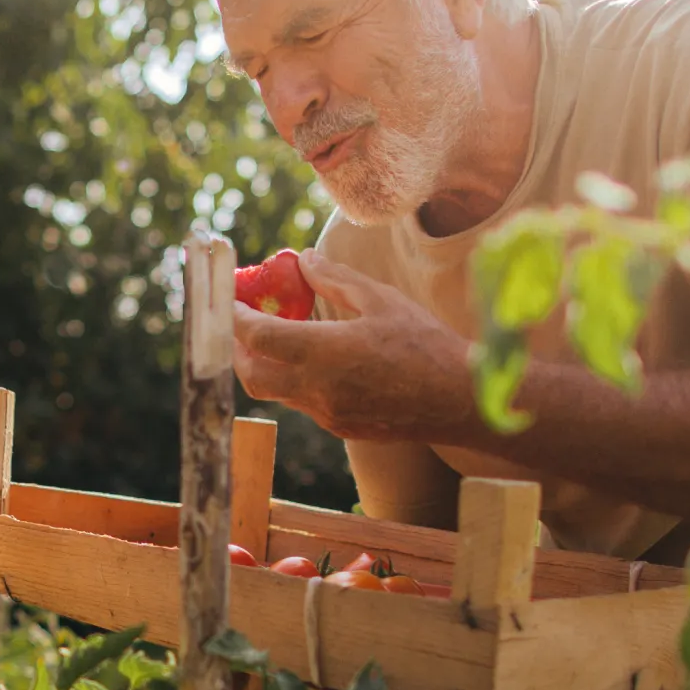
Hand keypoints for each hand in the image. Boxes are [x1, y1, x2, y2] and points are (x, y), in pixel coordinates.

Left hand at [232, 251, 474, 441]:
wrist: (460, 401)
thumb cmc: (426, 344)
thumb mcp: (381, 299)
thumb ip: (335, 280)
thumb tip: (303, 261)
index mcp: (324, 351)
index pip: (257, 336)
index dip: (234, 316)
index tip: (228, 300)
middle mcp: (317, 388)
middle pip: (251, 374)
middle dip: (237, 348)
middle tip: (244, 322)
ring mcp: (326, 413)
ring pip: (274, 391)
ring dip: (266, 365)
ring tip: (278, 336)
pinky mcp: (339, 427)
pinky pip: (302, 403)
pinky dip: (295, 380)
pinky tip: (315, 360)